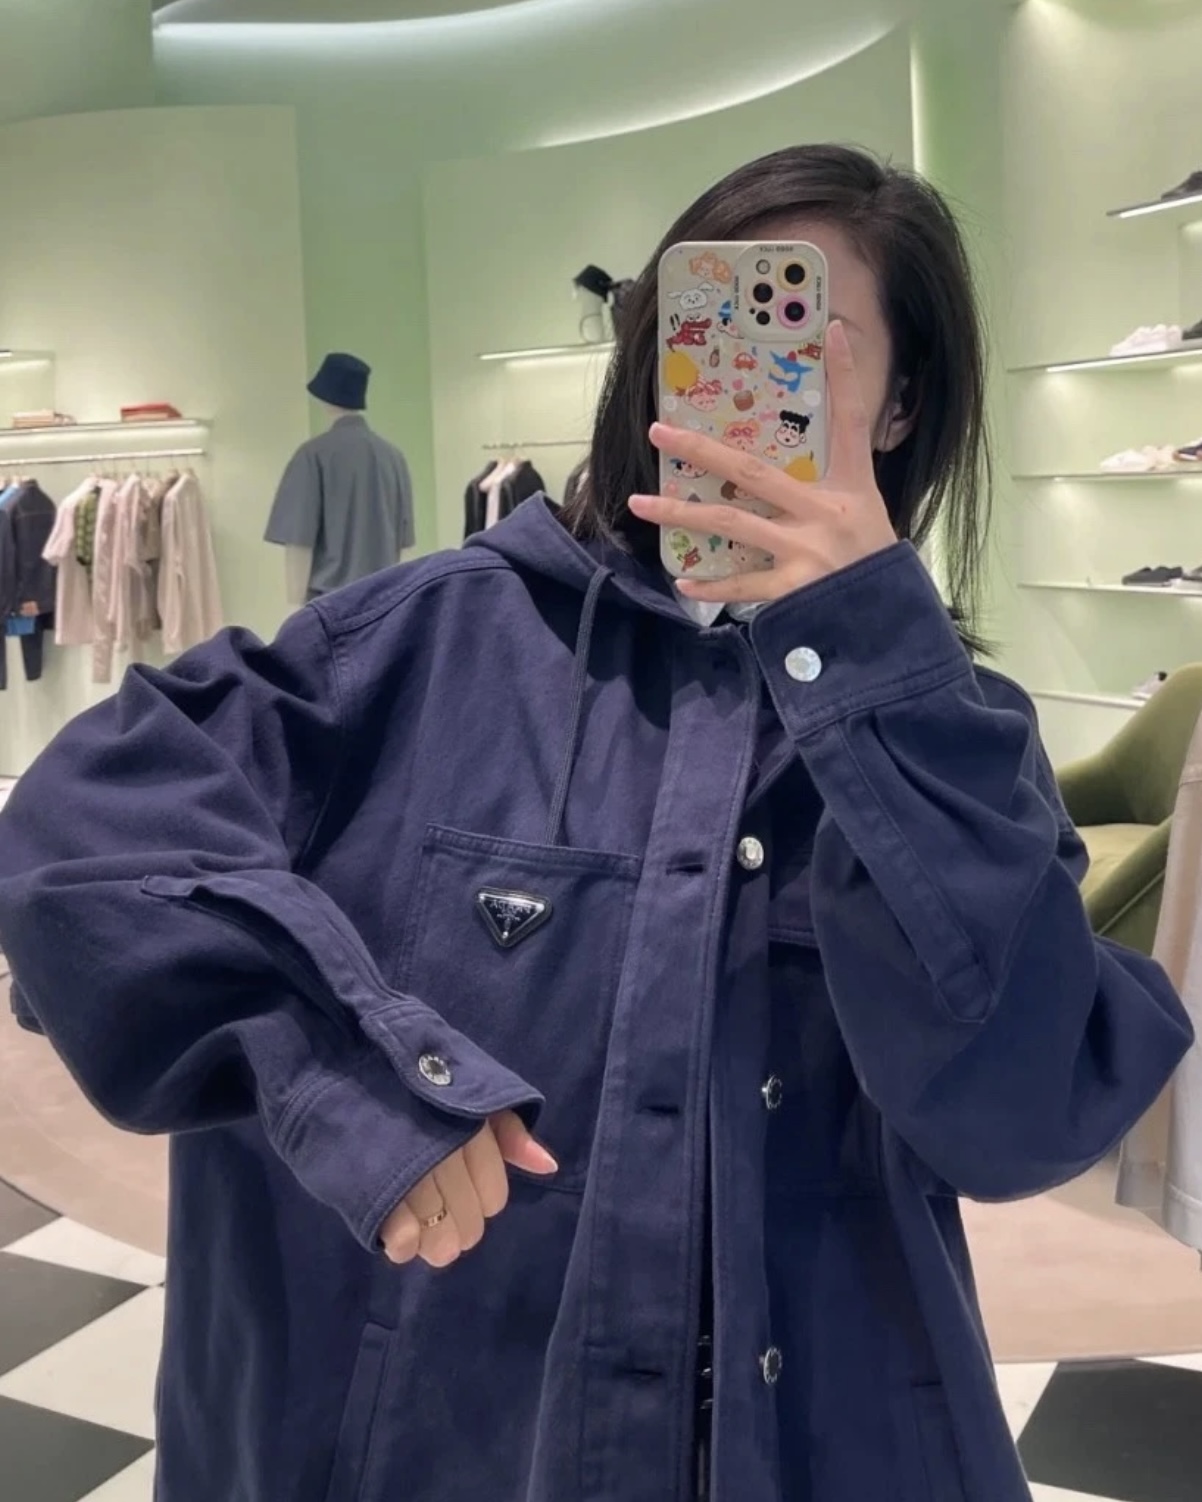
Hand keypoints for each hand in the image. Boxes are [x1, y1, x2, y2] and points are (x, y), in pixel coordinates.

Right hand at [379, 1110, 556, 1267]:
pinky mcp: (370, 1188)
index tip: (468, 1193)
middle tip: (445, 1222)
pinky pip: (400, 1234)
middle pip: (466, 1220)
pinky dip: (403, 1244)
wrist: (349, 1073)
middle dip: (459, 1227)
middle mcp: (442, 1152)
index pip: (493, 1197)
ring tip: (424, 1236)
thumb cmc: (419, 1093)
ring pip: (436, 1232)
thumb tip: (549, 1166)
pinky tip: (401, 1241)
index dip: (483, 1201)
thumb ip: (510, 1135)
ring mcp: (405, 1171)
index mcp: (470, 1130)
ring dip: (432, 1241)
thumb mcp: (473, 1102)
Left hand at [628, 320, 896, 604]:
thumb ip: (836, 488)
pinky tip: (682, 582)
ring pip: (732, 524)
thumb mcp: (867, 515)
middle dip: (702, 449)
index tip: (831, 329)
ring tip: (640, 503)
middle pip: (753, 471)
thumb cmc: (874, 566)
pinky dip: (712, 588)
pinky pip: (742, 585)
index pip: (850, 421)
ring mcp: (806, 551)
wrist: (892, 623)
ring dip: (682, 514)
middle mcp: (824, 512)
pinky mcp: (794, 590)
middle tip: (659, 431)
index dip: (845, 375)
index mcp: (851, 487)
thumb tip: (790, 469)